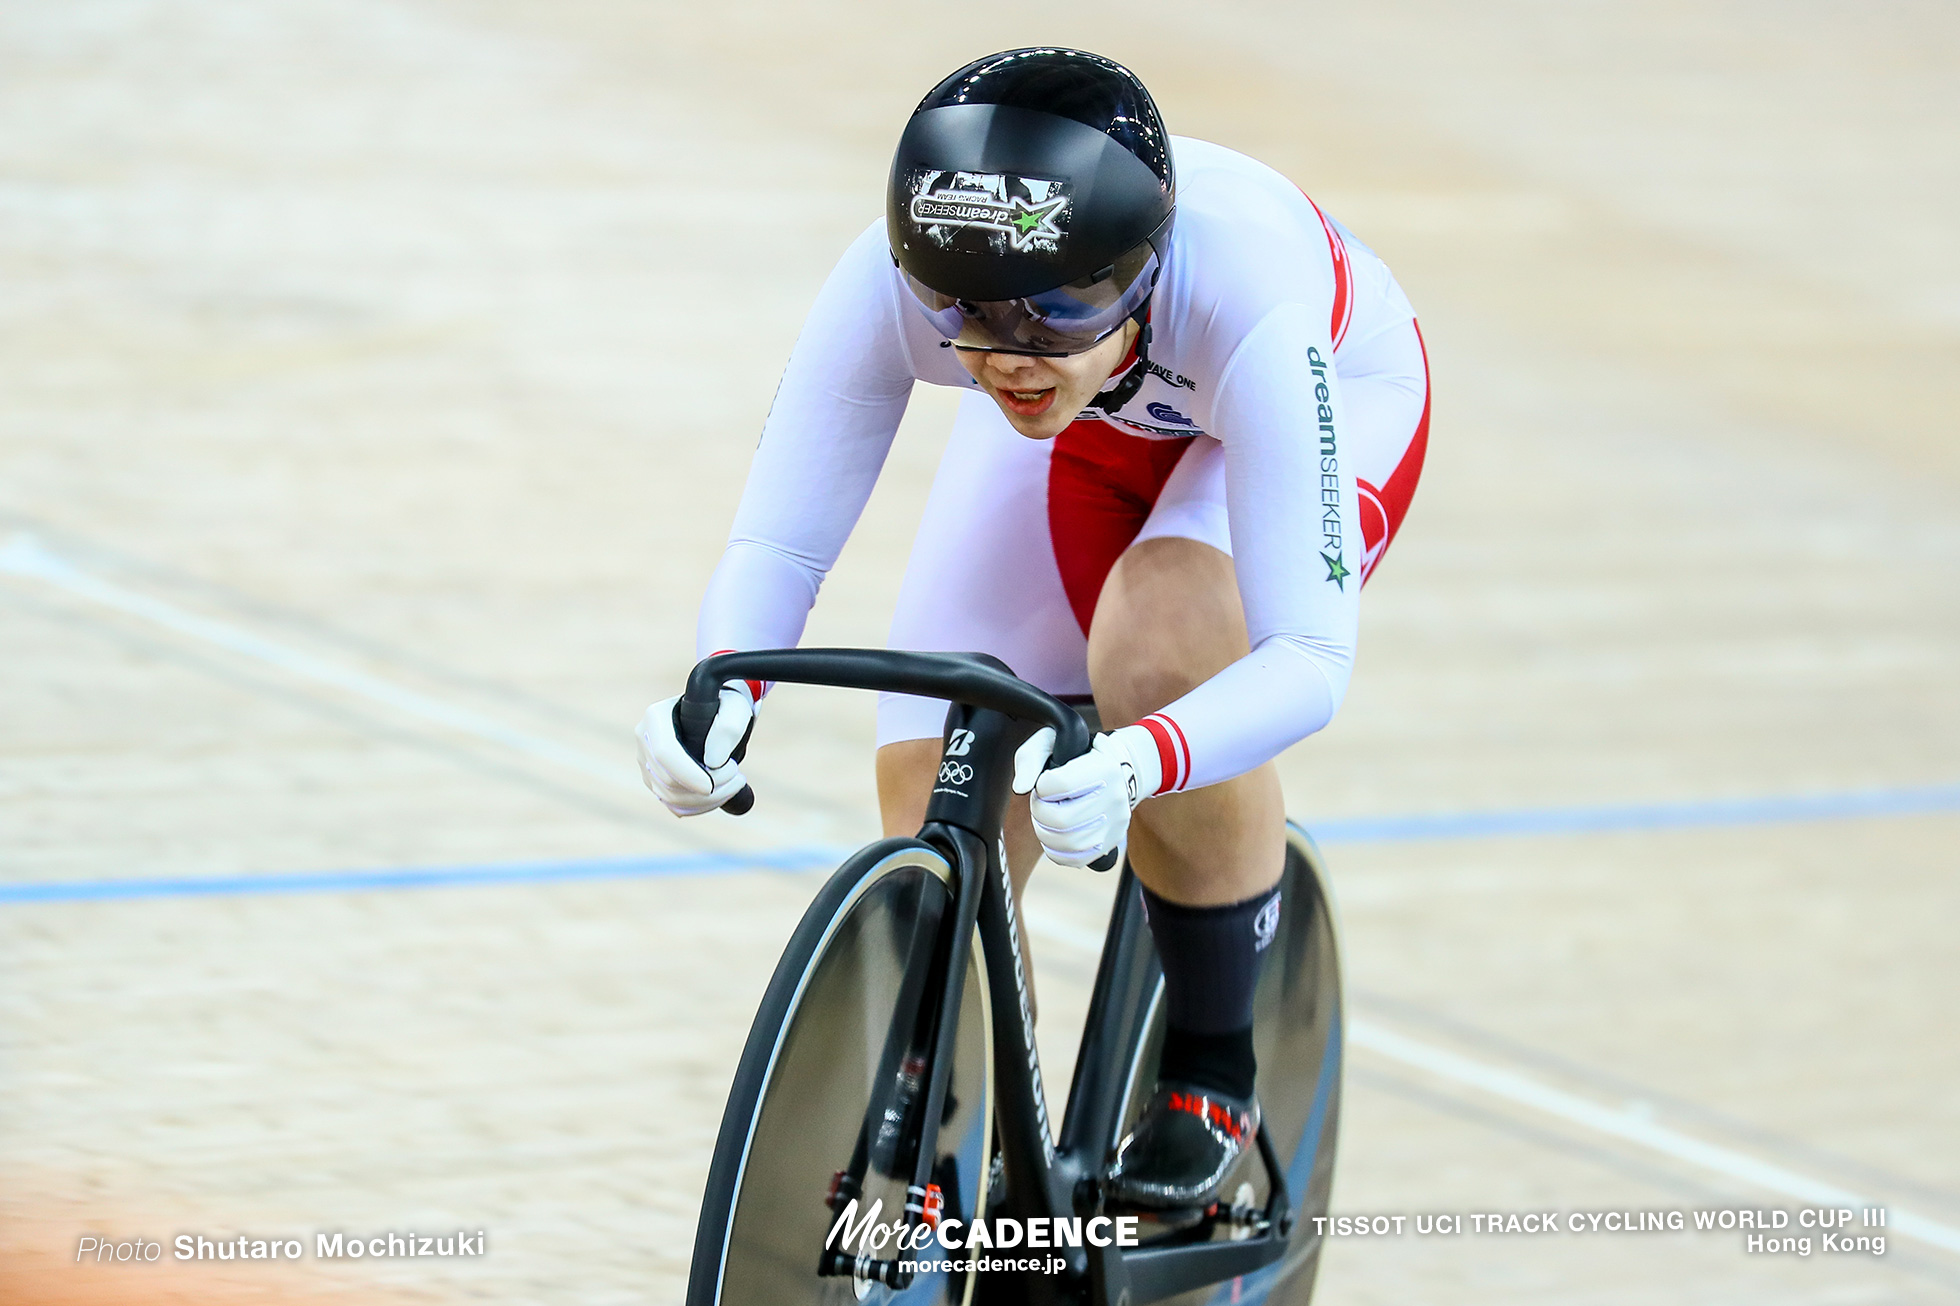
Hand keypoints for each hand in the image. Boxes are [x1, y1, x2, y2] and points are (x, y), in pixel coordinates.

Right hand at [635, 682, 754, 816]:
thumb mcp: (734, 708)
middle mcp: (645, 739)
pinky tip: (722, 796)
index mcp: (656, 717)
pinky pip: (674, 805)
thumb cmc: (725, 707)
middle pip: (667, 780)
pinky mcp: (656, 780)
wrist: (719, 713)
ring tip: (734, 784)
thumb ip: (728, 727)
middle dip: (705, 789)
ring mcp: (647, 761)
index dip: (688, 775)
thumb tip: (712, 761)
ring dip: (706, 800)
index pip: (664, 754)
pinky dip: (699, 807)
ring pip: (670, 797)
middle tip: (737, 776)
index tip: (715, 784)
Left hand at [1011, 725, 1162, 866]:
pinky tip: (1053, 835)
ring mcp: (1115, 823)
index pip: (1061, 785)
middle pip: (1062, 819)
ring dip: (1045, 832)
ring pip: (1068, 843)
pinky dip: (1056, 850)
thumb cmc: (1078, 754)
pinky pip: (1075, 859)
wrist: (1116, 768)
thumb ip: (1030, 758)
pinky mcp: (1110, 842)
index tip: (1044, 782)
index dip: (1042, 786)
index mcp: (1104, 769)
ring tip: (1045, 818)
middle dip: (1040, 811)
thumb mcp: (1051, 741)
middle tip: (1041, 801)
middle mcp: (1115, 798)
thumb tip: (1021, 787)